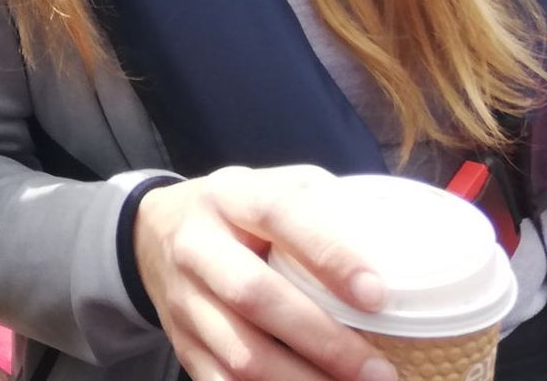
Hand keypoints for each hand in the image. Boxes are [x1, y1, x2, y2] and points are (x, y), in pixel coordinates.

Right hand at [132, 166, 397, 380]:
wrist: (154, 232)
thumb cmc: (238, 213)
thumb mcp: (272, 185)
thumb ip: (323, 206)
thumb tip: (392, 246)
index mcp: (230, 196)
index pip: (277, 215)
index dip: (327, 255)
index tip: (376, 295)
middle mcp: (197, 246)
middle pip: (254, 296)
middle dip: (322, 340)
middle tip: (380, 371)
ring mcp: (183, 299)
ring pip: (240, 354)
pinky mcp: (181, 343)